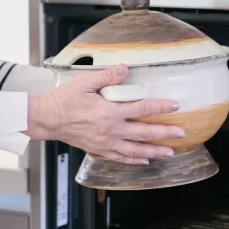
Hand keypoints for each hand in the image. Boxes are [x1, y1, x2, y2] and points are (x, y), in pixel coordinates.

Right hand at [26, 64, 183, 164]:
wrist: (48, 119)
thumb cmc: (64, 99)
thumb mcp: (85, 82)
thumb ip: (107, 75)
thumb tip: (124, 68)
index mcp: (109, 112)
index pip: (142, 109)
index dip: (160, 107)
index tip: (174, 105)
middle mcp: (111, 130)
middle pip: (144, 133)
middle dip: (165, 133)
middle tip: (181, 133)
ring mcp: (106, 143)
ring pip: (136, 150)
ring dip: (155, 151)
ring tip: (170, 152)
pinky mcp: (99, 150)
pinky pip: (121, 158)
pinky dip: (135, 160)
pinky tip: (145, 160)